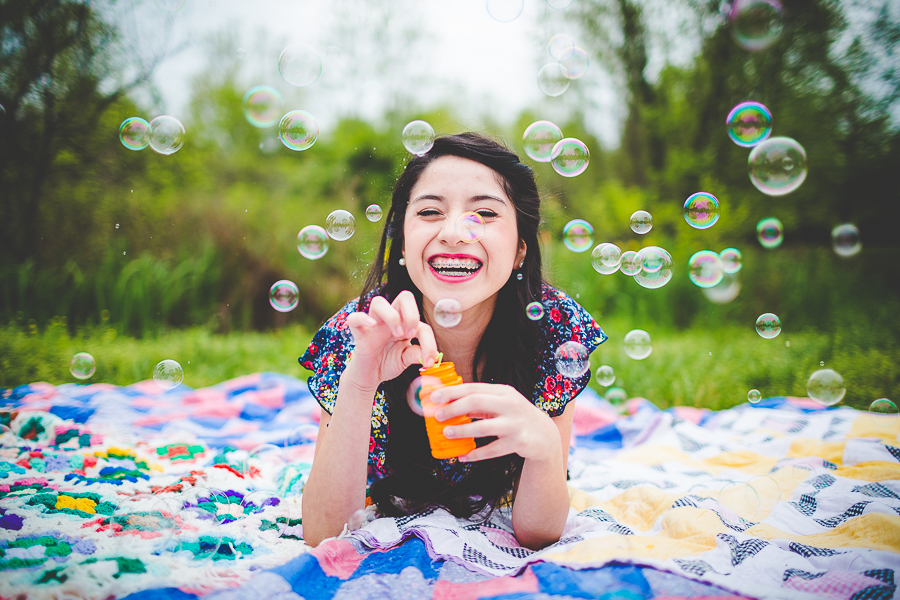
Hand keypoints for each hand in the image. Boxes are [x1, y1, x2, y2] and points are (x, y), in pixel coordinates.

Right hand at [343, 291, 438, 389]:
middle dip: (412, 314)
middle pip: (404, 297)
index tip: (428, 361)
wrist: (369, 376)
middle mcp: (390, 320)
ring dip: (392, 316)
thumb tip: (431, 355)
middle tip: (410, 335)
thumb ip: (416, 355)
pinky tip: (372, 326)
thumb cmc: (388, 363)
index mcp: (405, 325)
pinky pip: (354, 318)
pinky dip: (363, 319)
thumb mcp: (405, 360)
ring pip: (378, 302)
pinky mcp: (359, 334)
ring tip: (396, 335)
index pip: (422, 323)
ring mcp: (374, 325)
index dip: (429, 341)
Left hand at [430, 383, 558, 461]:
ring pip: (483, 427)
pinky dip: (475, 454)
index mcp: (503, 392)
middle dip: (453, 408)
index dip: (451, 392)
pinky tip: (462, 457)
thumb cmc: (516, 417)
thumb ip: (480, 403)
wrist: (545, 435)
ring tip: (447, 433)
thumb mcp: (502, 404)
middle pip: (477, 402)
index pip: (473, 388)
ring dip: (462, 430)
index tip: (434, 397)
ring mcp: (515, 424)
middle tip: (438, 416)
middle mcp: (510, 405)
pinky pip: (492, 450)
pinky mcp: (518, 443)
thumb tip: (448, 404)